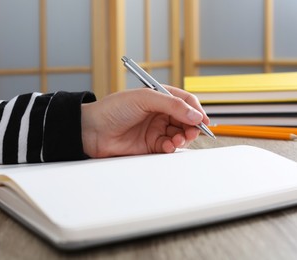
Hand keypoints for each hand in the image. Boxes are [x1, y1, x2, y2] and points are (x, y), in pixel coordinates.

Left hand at [81, 86, 209, 157]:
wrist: (93, 130)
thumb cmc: (114, 108)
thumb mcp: (145, 98)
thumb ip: (172, 105)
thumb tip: (195, 115)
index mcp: (160, 97)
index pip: (185, 101)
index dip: (196, 110)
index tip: (203, 120)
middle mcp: (160, 113)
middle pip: (186, 120)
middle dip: (191, 126)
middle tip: (192, 132)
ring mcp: (156, 129)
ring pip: (180, 134)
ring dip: (183, 138)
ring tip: (177, 140)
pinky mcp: (151, 145)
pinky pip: (169, 147)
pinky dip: (172, 147)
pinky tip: (166, 146)